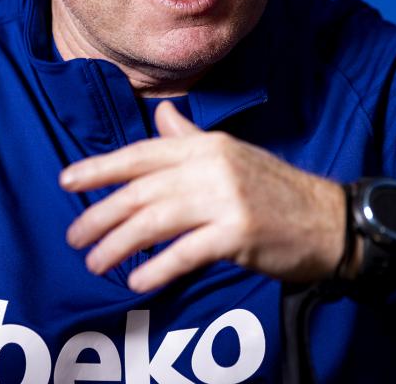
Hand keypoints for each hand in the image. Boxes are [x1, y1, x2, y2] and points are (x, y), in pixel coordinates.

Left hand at [59, 100, 346, 292]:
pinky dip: (158, 268)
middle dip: (102, 214)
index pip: (142, 154)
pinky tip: (138, 280)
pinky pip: (187, 251)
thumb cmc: (275, 190)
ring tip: (96, 262)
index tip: (67, 182)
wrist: (329, 220)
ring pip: (157, 220)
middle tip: (74, 236)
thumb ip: (190, 139)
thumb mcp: (232, 155)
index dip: (101, 168)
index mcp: (207, 146)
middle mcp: (213, 167)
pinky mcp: (240, 232)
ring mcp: (227, 199)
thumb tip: (160, 114)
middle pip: (142, 189)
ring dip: (120, 244)